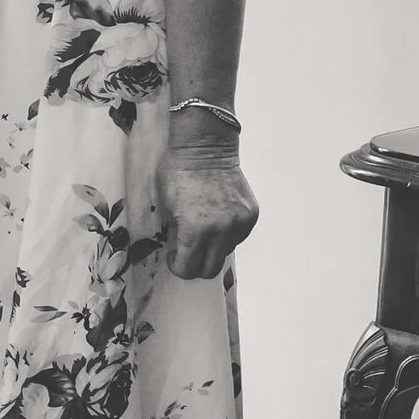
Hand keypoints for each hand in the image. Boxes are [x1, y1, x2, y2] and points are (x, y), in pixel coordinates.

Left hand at [156, 132, 256, 279]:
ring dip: (214, 248)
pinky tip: (217, 220)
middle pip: (210, 269)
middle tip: (189, 253)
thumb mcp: (167, 207)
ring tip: (204, 231)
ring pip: (226, 252)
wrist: (205, 148)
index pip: (188, 268)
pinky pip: (238, 236)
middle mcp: (220, 230)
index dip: (177, 266)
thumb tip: (182, 251)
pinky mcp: (250, 215)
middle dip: (196, 265)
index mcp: (195, 230)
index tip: (174, 257)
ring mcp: (239, 223)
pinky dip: (228, 234)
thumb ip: (177, 233)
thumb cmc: (178, 173)